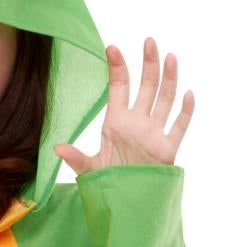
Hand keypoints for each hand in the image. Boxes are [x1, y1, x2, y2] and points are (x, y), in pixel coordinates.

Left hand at [53, 38, 193, 173]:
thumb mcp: (90, 171)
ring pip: (165, 100)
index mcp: (116, 122)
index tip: (112, 48)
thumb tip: (56, 148)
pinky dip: (185, 111)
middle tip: (149, 41)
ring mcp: (154, 133)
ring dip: (169, 79)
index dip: (117, 68)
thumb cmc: (107, 185)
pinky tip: (189, 95)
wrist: (126, 205)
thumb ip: (76, 158)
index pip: (118, 88)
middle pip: (146, 87)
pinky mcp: (167, 149)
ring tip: (170, 57)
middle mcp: (137, 122)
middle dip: (148, 64)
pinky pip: (179, 126)